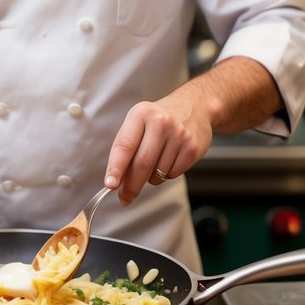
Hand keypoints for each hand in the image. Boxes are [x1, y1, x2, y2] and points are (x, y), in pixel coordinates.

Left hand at [103, 85, 213, 206]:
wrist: (195, 105)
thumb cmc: (159, 118)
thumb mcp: (139, 123)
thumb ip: (126, 149)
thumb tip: (117, 182)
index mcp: (140, 114)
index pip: (124, 146)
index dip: (116, 168)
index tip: (110, 185)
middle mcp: (160, 122)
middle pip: (142, 164)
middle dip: (131, 186)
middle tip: (125, 198)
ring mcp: (178, 135)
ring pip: (157, 173)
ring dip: (151, 178)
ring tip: (156, 161)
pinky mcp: (192, 148)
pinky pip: (173, 174)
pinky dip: (166, 175)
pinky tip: (170, 159)